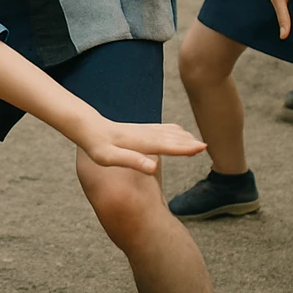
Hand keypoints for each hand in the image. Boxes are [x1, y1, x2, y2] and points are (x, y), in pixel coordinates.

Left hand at [78, 116, 206, 174]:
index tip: (201, 148)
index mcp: (139, 142)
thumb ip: (132, 161)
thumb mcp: (110, 158)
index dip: (184, 148)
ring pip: (166, 132)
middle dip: (187, 143)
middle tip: (206, 147)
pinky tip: (176, 131)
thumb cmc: (96, 145)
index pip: (166, 146)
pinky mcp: (136, 129)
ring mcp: (140, 130)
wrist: (86, 126)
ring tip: (196, 141)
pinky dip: (172, 131)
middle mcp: (142, 134)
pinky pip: (159, 129)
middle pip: (169, 138)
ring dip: (182, 136)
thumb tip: (153, 167)